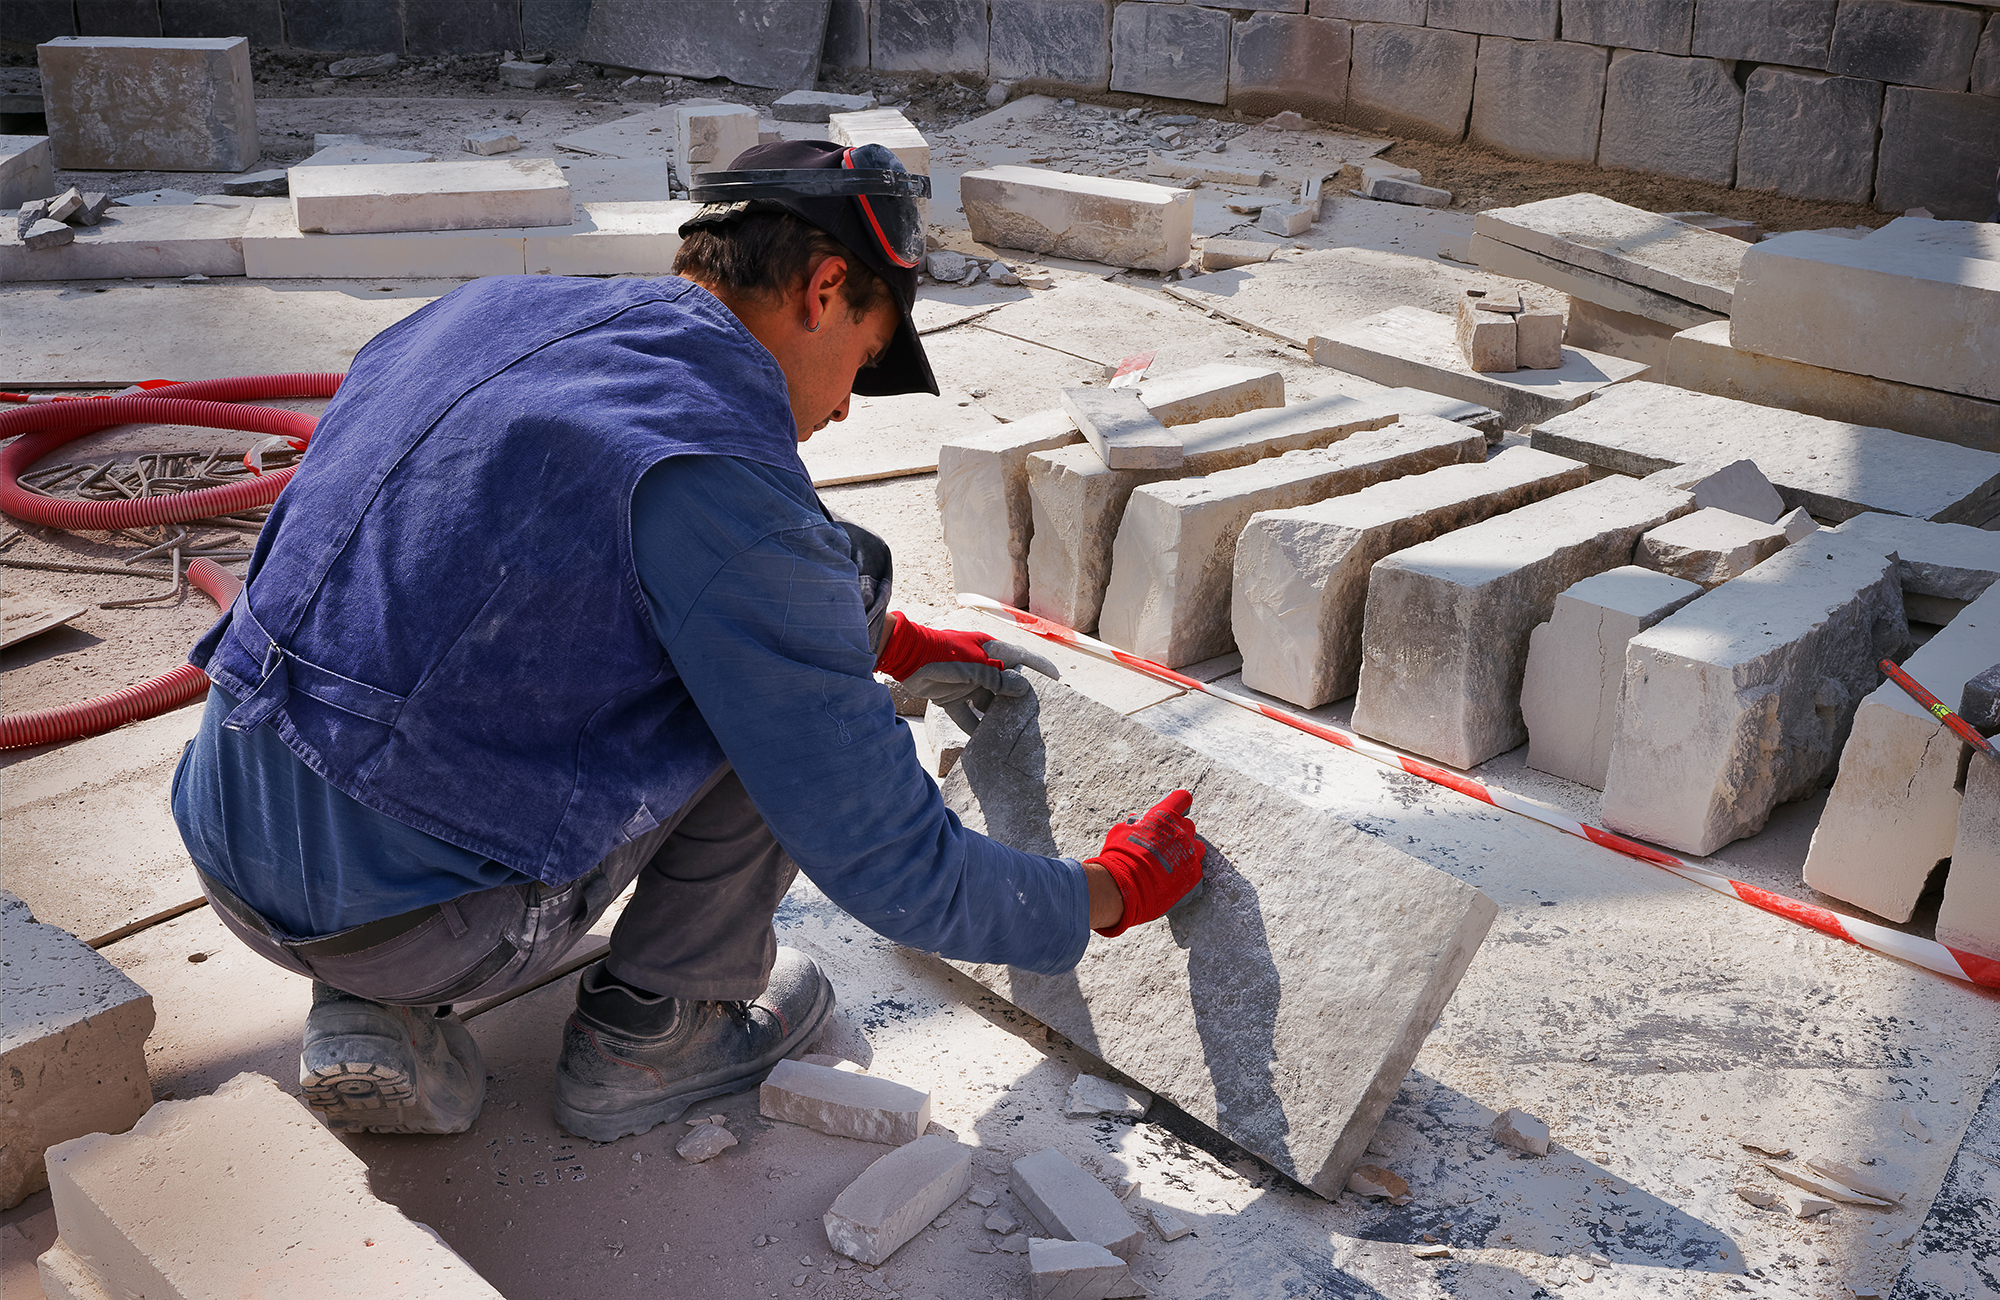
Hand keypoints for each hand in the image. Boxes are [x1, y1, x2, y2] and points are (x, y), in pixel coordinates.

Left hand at [877, 612, 1059, 731]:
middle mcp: (982, 668)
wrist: (906, 657)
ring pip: (987, 704)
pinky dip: (974, 728)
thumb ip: (1000, 679)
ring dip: (997, 718)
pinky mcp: (951, 698)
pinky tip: (985, 742)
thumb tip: (1024, 690)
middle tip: (1037, 718)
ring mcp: (966, 684)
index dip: (1040, 669)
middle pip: (1006, 687)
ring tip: (1014, 734)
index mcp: (991, 652)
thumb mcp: (975, 667)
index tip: (1058, 681)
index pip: (1023, 660)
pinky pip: (966, 716)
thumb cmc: (943, 654)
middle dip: (1019, 701)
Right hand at [1088, 790, 1202, 936]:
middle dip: (1178, 833)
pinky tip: (1172, 880)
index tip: (1174, 811)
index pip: (1181, 799)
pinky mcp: (1194, 875)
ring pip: (1197, 848)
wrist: (1126, 885)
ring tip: (1171, 862)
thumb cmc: (1120, 855)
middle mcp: (1182, 831)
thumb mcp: (1121, 832)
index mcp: (1165, 815)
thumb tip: (1136, 822)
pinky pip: (1195, 870)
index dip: (1178, 804)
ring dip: (1187, 852)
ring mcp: (1191, 853)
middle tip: (1163, 844)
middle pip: (1188, 825)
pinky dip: (1185, 874)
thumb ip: (1134, 825)